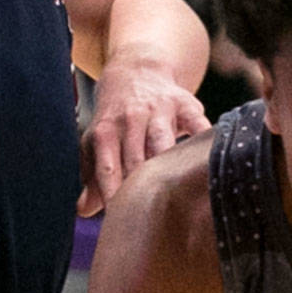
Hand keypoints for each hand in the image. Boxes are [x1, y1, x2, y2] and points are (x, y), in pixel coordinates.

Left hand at [79, 59, 210, 213]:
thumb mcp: (98, 142)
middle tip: (148, 220)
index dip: (113, 195)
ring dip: (167, 170)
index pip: (108, 169)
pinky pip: (198, 125)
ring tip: (174, 197)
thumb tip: (83, 210)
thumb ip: (92, 177)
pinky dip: (204, 142)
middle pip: (137, 161)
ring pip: (164, 144)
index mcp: (106, 131)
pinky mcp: (187, 105)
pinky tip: (208, 164)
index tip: (120, 221)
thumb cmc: (117, 117)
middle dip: (141, 189)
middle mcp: (131, 118)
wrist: (138, 71)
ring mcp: (160, 110)